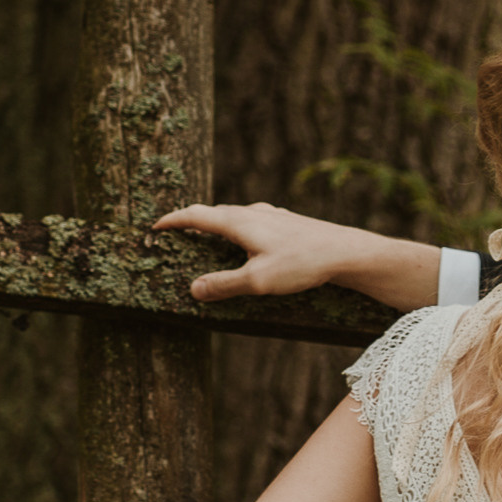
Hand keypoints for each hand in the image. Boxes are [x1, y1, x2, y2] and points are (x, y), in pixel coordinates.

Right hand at [158, 202, 357, 302]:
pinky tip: (249, 238)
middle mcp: (254, 213)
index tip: (155, 225)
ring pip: (236, 215)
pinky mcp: (288, 223)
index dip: (173, 220)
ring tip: (207, 234)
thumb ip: (224, 285)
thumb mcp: (258, 281)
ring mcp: (272, 216)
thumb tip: (193, 289)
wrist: (345, 252)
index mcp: (239, 222)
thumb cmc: (302, 264)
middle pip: (214, 212)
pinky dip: (238, 228)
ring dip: (216, 222)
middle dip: (192, 220)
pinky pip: (253, 221)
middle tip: (175, 229)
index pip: (196, 215)